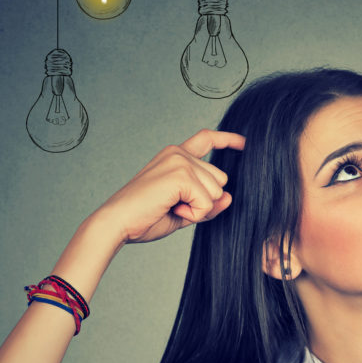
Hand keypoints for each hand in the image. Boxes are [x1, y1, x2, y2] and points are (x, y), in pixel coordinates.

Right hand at [93, 129, 245, 244]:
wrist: (117, 223)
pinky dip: (194, 213)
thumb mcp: (183, 211)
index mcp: (175, 156)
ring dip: (199, 209)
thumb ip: (207, 204)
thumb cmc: (144, 218)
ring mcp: (180, 161)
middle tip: (174, 206)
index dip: (227, 140)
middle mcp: (178, 153)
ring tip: (170, 208)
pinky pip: (207, 202)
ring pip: (216, 191)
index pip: (207, 140)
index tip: (244, 143)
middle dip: (206, 201)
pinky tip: (172, 210)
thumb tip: (229, 198)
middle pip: (220, 180)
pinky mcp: (181, 174)